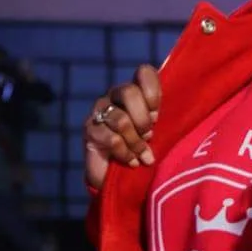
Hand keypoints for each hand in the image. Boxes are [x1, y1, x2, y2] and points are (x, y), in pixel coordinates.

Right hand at [83, 63, 160, 190]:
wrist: (119, 178)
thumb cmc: (144, 152)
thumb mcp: (160, 134)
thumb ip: (161, 119)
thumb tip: (159, 116)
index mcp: (136, 91)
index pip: (144, 72)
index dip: (153, 93)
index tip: (157, 116)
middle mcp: (116, 95)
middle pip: (129, 92)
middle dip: (143, 120)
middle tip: (148, 136)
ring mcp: (100, 110)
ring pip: (122, 120)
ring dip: (136, 143)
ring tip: (141, 155)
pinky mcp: (90, 130)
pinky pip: (113, 139)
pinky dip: (126, 154)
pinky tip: (130, 161)